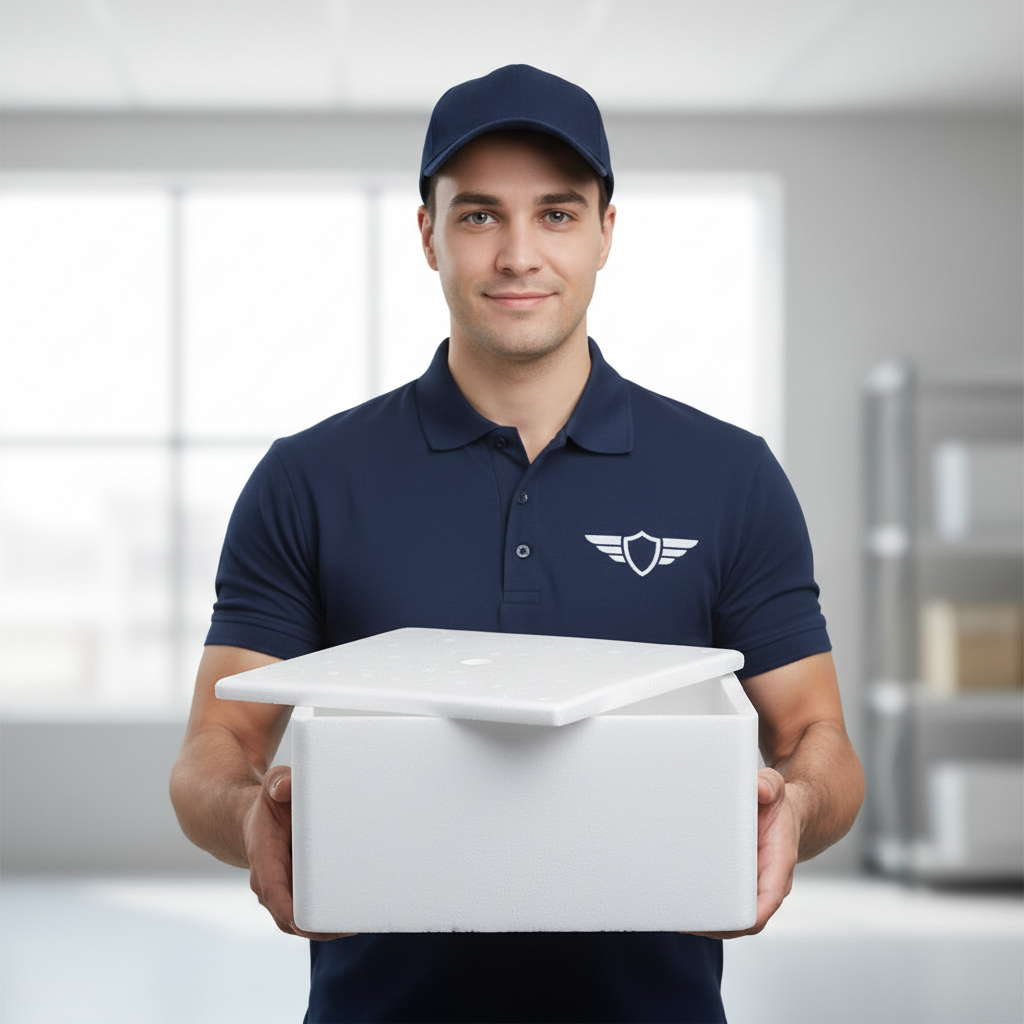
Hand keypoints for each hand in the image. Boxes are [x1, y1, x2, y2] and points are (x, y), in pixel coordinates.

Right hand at [243, 764, 355, 940]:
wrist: (256, 819)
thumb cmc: (270, 803)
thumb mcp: (271, 785)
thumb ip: (278, 782)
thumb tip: (287, 787)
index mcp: (264, 859)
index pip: (275, 894)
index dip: (294, 912)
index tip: (314, 922)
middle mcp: (270, 883)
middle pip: (291, 920)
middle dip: (319, 926)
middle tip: (354, 922)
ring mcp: (282, 892)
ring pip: (301, 923)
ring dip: (326, 927)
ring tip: (360, 921)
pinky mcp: (295, 894)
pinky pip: (309, 914)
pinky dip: (327, 919)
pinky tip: (353, 916)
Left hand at [693, 767, 800, 938]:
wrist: (780, 814)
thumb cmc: (776, 806)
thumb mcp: (774, 788)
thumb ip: (770, 785)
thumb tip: (760, 789)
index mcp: (778, 864)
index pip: (767, 900)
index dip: (748, 916)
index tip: (726, 921)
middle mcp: (766, 882)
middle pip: (744, 918)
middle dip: (718, 924)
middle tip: (687, 919)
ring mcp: (750, 887)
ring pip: (730, 917)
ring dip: (707, 921)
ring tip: (677, 918)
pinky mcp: (735, 885)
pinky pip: (722, 904)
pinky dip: (705, 909)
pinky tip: (682, 907)